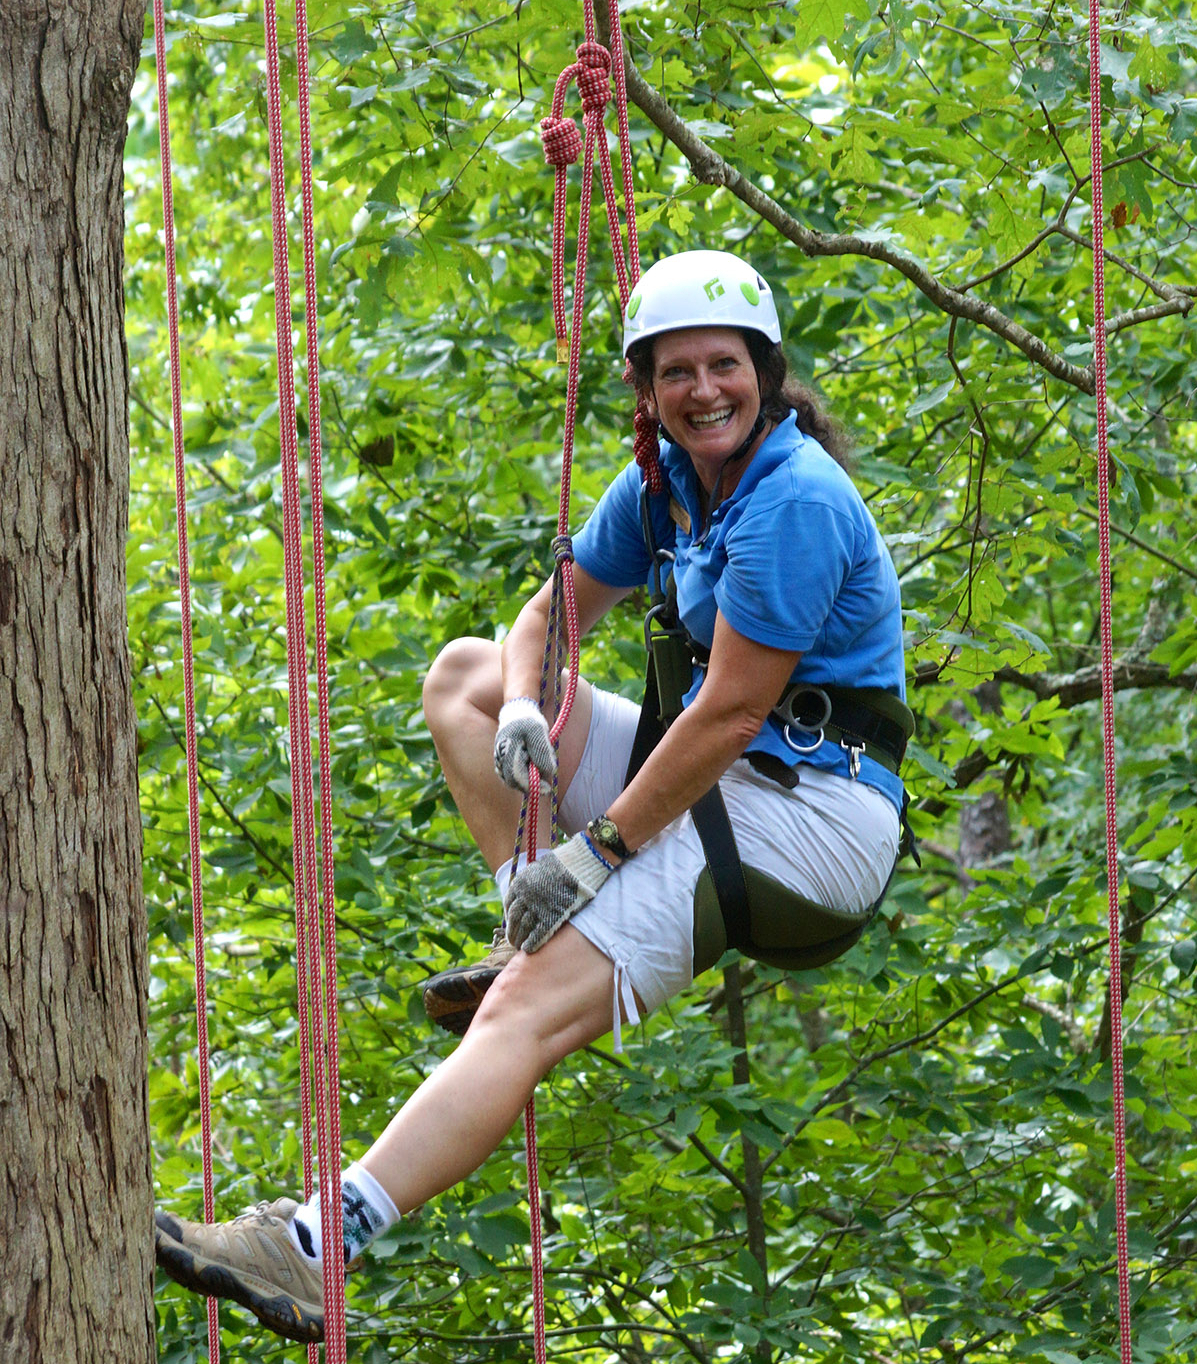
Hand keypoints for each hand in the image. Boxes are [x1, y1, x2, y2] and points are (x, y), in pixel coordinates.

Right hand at [493, 697, 556, 793]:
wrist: (517, 709)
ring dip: (527, 780)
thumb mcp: (539, 733)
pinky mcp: (503, 759)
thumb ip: (543, 753)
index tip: (547, 789)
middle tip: (546, 784)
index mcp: (508, 751)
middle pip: (514, 781)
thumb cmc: (528, 719)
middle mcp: (500, 758)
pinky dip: (523, 775)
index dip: (533, 786)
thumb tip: (548, 773)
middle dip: (530, 785)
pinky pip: (512, 773)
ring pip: (513, 779)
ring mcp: (500, 759)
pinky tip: (533, 767)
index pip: (518, 778)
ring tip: (540, 770)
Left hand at [505, 833, 613, 952]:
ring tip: (520, 947)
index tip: (512, 924)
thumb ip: (531, 883)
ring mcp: (537, 906)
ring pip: (524, 928)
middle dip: (513, 931)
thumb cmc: (564, 864)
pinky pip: (538, 933)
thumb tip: (527, 896)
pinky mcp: (551, 915)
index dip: (510, 917)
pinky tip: (528, 949)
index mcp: (520, 884)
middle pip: (514, 919)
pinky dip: (531, 942)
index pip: (509, 904)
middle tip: (513, 941)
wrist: (580, 862)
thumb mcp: (540, 870)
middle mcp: (525, 896)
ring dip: (520, 939)